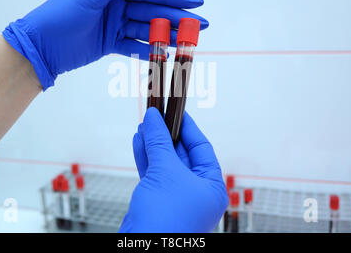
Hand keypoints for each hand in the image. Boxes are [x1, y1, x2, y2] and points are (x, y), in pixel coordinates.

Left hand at [3, 0, 207, 89]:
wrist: (39, 47)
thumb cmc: (60, 14)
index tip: (196, 1)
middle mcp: (116, 5)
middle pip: (152, 11)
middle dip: (177, 18)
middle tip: (202, 26)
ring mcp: (113, 25)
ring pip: (146, 30)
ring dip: (167, 36)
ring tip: (189, 41)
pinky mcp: (109, 44)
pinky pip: (133, 47)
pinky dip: (148, 51)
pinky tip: (165, 54)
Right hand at [120, 108, 227, 232]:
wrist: (143, 250)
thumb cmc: (166, 223)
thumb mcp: (165, 172)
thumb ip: (159, 142)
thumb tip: (154, 119)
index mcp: (211, 187)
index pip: (202, 148)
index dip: (188, 128)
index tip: (177, 112)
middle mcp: (196, 192)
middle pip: (182, 154)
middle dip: (167, 134)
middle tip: (157, 116)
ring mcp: (176, 197)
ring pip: (165, 162)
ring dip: (153, 143)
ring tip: (145, 125)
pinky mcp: (158, 201)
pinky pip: (153, 173)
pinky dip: (145, 157)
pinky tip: (139, 142)